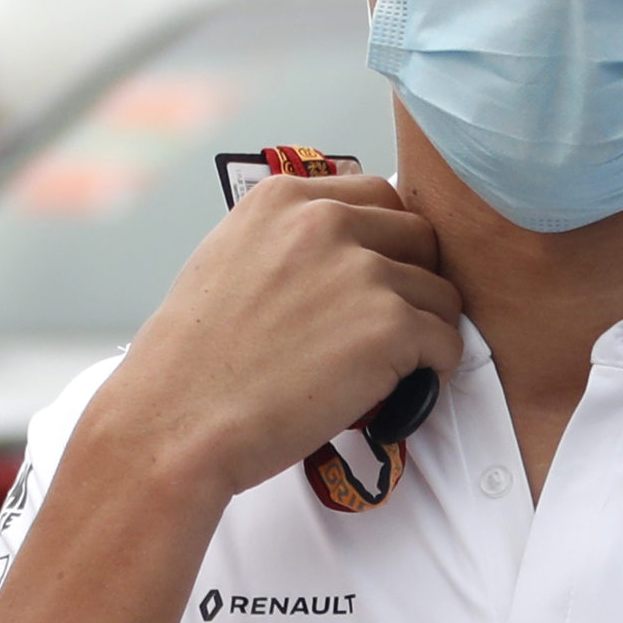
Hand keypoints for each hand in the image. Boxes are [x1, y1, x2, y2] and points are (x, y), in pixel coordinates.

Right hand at [93, 173, 462, 500]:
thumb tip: (349, 242)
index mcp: (284, 198)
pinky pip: (447, 344)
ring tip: (385, 369)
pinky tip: (399, 392)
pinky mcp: (390, 326)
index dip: (386, 245)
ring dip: (423, 333)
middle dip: (413, 282)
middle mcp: (326, 221)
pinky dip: (433, 372)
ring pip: (440, 294)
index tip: (375, 282)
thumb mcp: (228, 260)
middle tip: (388, 328)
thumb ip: (289, 238)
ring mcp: (363, 271)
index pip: (379, 197)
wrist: (174, 426)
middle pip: (421, 237)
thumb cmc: (194, 362)